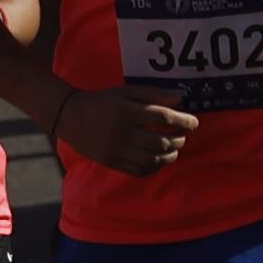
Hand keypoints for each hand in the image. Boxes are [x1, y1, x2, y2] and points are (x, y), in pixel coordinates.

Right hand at [51, 84, 198, 175]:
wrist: (69, 115)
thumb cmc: (102, 101)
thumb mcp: (126, 92)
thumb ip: (153, 94)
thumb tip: (180, 101)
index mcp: (126, 111)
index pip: (163, 117)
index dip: (183, 121)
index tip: (193, 122)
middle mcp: (121, 132)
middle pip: (161, 141)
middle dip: (179, 140)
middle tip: (182, 136)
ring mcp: (115, 150)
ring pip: (153, 159)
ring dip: (170, 155)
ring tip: (173, 149)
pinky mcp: (111, 162)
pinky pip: (139, 170)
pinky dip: (155, 167)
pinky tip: (158, 160)